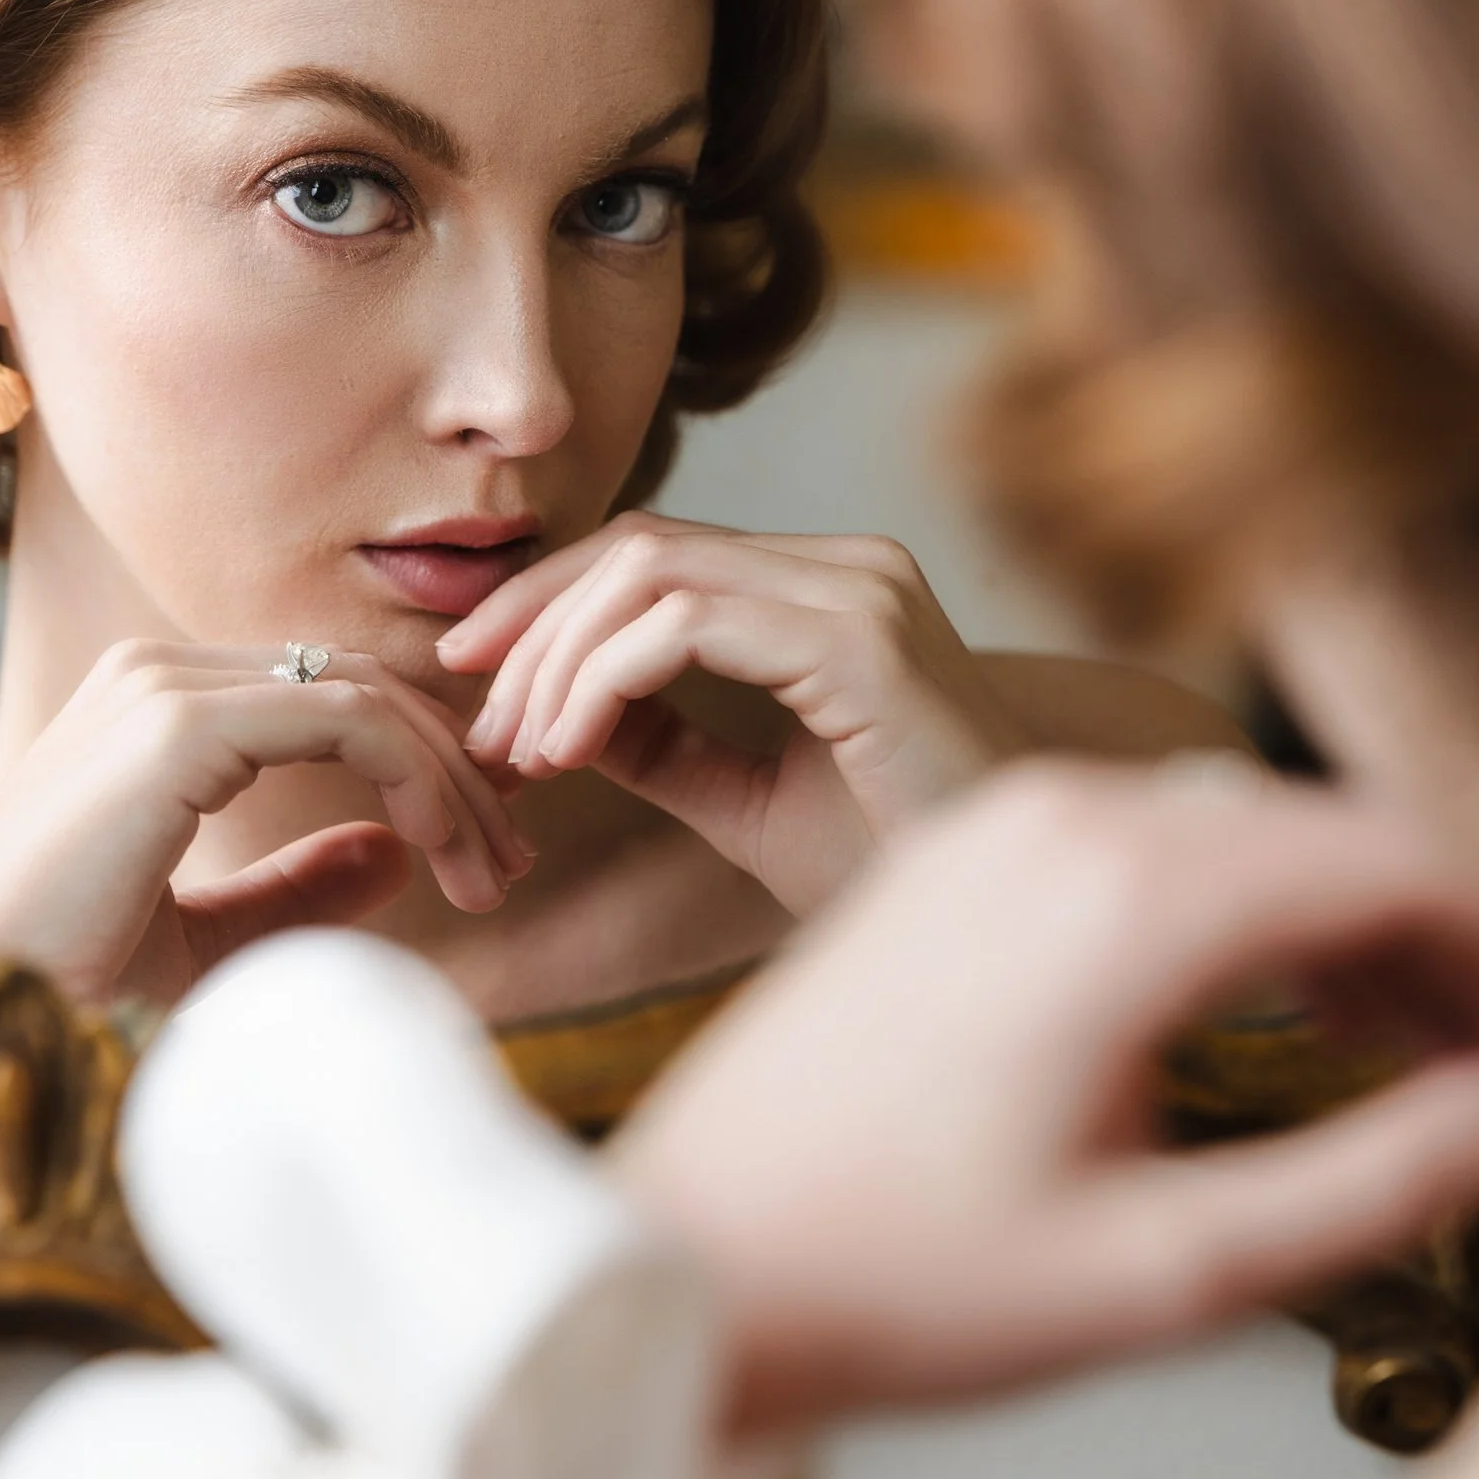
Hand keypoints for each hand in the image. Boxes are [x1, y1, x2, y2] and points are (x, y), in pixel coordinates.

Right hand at [0, 640, 529, 1007]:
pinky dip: (417, 777)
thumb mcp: (207, 939)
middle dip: (456, 765)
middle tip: (514, 857)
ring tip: (498, 870)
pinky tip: (449, 852)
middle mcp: (162, 674)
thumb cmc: (59, 989)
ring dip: (451, 779)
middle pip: (364, 683)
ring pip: (368, 695)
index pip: (333, 695)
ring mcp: (165, 689)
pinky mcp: (175, 727)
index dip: (426, 759)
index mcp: (161, 709)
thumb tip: (398, 854)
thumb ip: (296, 887)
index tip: (489, 846)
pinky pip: (347, 720)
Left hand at [438, 512, 1025, 912]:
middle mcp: (850, 567)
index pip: (656, 553)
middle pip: (638, 546)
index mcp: (830, 589)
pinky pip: (683, 624)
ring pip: (647, 573)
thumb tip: (554, 713)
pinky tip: (568, 754)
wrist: (1005, 931)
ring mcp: (860, 591)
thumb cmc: (895, 867)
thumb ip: (660, 743)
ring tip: (521, 757)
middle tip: (480, 733)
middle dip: (532, 628)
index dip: (547, 604)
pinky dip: (602, 682)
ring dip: (556, 663)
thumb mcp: (746, 801)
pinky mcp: (860, 639)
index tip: (473, 684)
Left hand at [609, 762, 1478, 1436]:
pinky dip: (1246, 909)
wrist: (691, 1252)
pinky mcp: (963, 854)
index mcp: (1126, 895)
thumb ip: (1377, 1180)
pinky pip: (1153, 839)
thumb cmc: (893, 1275)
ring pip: (1246, 829)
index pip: (1401, 861)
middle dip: (1448, 938)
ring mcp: (1002, 822)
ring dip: (1349, 923)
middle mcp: (1063, 815)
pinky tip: (1284, 1009)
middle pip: (1330, 831)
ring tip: (1425, 1055)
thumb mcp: (1166, 1268)